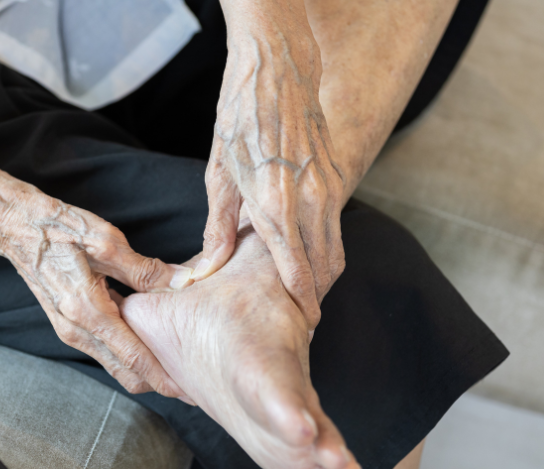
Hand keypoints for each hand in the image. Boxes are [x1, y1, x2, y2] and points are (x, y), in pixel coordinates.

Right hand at [0, 185, 193, 397]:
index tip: (185, 389)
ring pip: (112, 362)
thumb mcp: (105, 241)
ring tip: (173, 363)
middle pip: (123, 371)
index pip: (131, 357)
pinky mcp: (67, 323)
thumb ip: (144, 269)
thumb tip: (181, 281)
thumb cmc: (56, 228)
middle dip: (155, 381)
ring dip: (141, 368)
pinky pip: (102, 348)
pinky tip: (147, 340)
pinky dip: (126, 352)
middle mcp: (76, 329)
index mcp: (87, 311)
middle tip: (188, 383)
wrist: (14, 226)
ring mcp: (69, 329)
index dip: (160, 376)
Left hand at [194, 12, 350, 329]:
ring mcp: (330, 186)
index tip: (298, 326)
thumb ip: (218, 228)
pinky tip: (307, 254)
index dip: (301, 305)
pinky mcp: (337, 174)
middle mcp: (310, 200)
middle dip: (316, 297)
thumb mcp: (218, 173)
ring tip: (304, 295)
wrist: (275, 67)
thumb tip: (206, 271)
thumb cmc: (239, 115)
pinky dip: (327, 245)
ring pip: (337, 248)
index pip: (297, 273)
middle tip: (301, 320)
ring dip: (324, 275)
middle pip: (326, 268)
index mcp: (275, 205)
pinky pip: (337, 222)